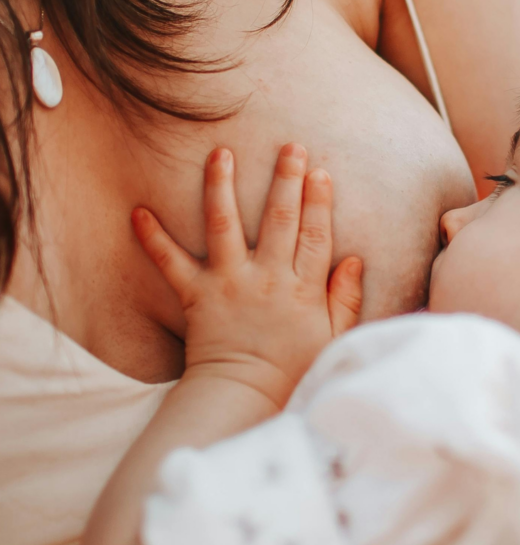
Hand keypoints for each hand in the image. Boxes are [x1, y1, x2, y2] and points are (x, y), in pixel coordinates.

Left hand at [132, 144, 362, 406]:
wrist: (242, 398)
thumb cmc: (291, 371)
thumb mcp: (332, 339)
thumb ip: (346, 299)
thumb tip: (356, 259)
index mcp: (302, 288)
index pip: (315, 235)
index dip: (319, 202)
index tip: (321, 172)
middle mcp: (266, 278)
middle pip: (280, 220)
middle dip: (285, 179)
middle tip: (289, 147)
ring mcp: (229, 283)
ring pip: (225, 225)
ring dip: (222, 186)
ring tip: (220, 153)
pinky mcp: (196, 295)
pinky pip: (171, 263)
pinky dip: (153, 238)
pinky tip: (139, 212)